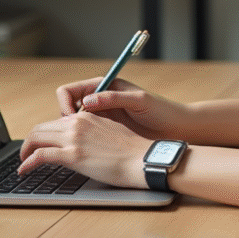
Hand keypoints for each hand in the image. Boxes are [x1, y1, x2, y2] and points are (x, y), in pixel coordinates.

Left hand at [18, 111, 150, 187]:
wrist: (143, 159)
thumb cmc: (132, 150)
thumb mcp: (110, 132)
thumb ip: (92, 132)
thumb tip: (82, 142)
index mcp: (87, 116)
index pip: (56, 120)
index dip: (45, 132)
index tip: (42, 143)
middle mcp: (77, 123)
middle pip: (41, 127)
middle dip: (30, 140)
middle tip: (27, 152)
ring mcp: (74, 138)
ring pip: (36, 137)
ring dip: (25, 150)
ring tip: (23, 162)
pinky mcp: (72, 155)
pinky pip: (40, 155)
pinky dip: (27, 162)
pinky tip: (24, 170)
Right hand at [55, 77, 192, 140]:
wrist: (176, 129)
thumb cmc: (161, 111)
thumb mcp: (139, 101)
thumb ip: (114, 98)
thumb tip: (87, 102)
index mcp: (104, 86)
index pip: (70, 91)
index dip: (64, 104)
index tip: (70, 120)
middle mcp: (99, 100)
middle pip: (67, 107)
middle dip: (62, 121)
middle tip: (68, 136)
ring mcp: (101, 117)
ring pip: (72, 124)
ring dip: (68, 133)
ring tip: (74, 145)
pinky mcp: (105, 132)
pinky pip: (83, 135)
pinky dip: (79, 141)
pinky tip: (84, 151)